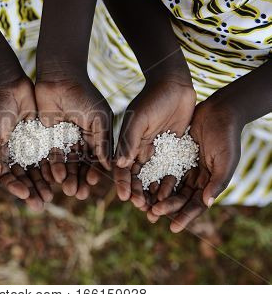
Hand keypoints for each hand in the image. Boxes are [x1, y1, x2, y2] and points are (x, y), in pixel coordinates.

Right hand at [0, 76, 52, 210]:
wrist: (8, 82)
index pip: (6, 176)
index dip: (15, 187)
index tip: (26, 196)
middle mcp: (11, 152)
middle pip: (23, 176)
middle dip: (32, 189)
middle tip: (42, 204)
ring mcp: (26, 145)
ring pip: (36, 168)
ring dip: (43, 181)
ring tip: (53, 195)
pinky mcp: (39, 136)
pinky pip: (47, 154)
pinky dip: (52, 165)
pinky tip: (60, 176)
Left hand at [35, 73, 113, 199]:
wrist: (58, 77)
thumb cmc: (83, 95)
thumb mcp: (98, 119)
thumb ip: (103, 142)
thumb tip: (111, 166)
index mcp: (95, 134)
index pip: (96, 158)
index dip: (95, 172)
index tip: (94, 184)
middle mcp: (80, 138)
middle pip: (80, 164)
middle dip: (80, 179)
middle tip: (78, 194)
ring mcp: (64, 138)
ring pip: (66, 162)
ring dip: (67, 176)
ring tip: (67, 189)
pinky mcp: (47, 136)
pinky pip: (50, 154)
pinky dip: (52, 166)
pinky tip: (53, 177)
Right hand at [114, 76, 195, 210]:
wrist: (175, 85)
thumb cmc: (153, 99)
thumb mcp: (138, 119)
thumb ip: (129, 140)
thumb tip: (118, 165)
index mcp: (127, 144)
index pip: (122, 168)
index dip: (123, 184)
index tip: (126, 198)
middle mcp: (139, 150)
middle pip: (136, 178)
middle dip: (138, 193)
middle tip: (143, 208)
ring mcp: (156, 151)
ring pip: (152, 177)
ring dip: (153, 193)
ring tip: (157, 208)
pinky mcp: (171, 149)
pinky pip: (169, 170)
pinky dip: (169, 183)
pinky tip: (173, 195)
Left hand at [150, 100, 241, 231]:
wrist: (220, 111)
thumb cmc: (227, 137)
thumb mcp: (225, 160)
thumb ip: (217, 182)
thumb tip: (206, 203)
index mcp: (209, 182)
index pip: (195, 205)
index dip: (184, 216)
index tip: (172, 228)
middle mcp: (196, 177)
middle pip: (179, 197)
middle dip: (166, 207)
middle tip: (151, 215)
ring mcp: (184, 166)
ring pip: (168, 185)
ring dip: (156, 195)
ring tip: (142, 203)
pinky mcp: (174, 153)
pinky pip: (161, 168)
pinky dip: (153, 177)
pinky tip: (141, 183)